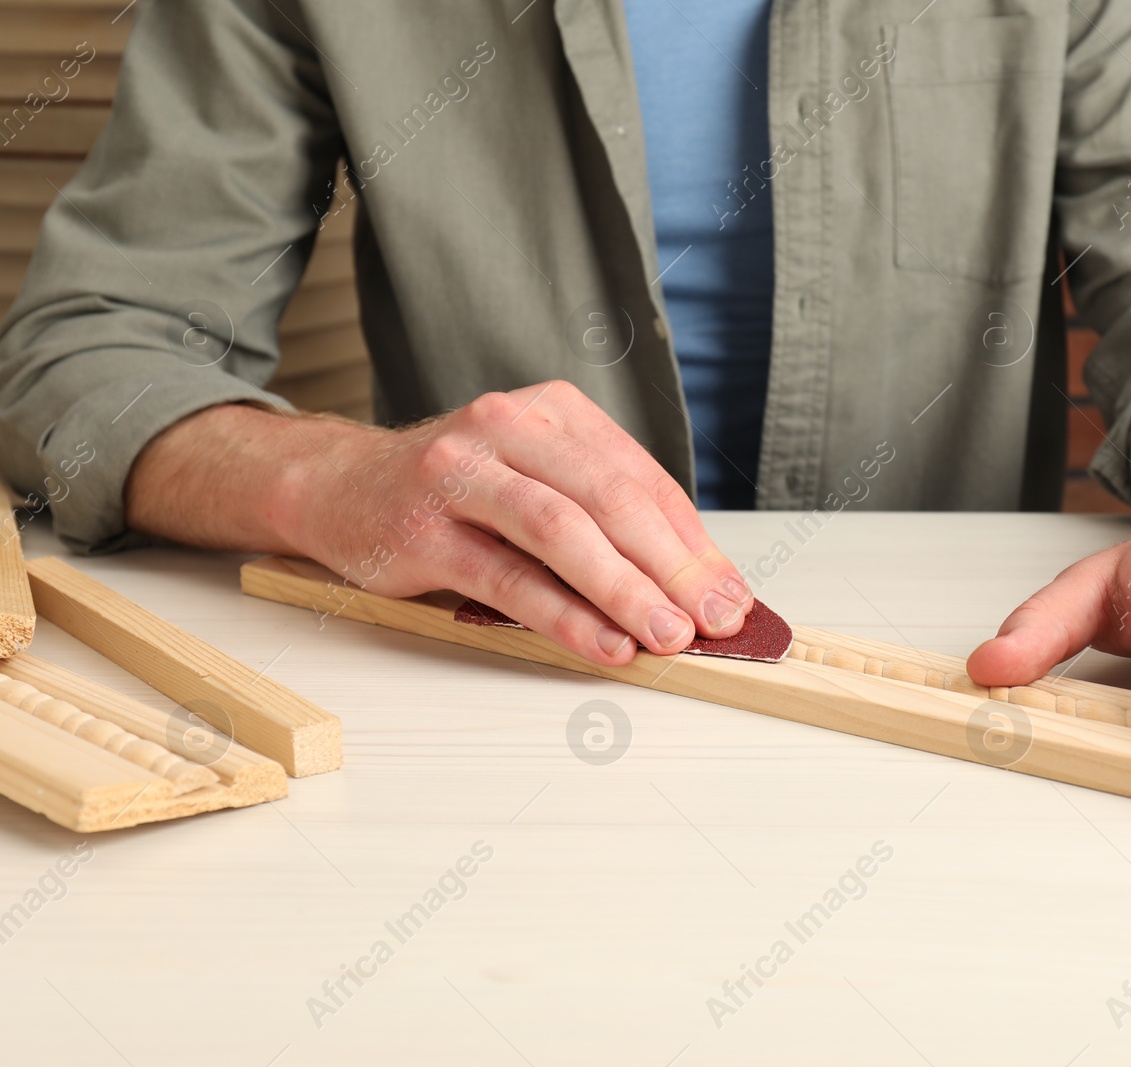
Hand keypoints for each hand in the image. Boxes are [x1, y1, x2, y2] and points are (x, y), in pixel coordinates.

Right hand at [130, 382, 752, 664]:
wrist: (338, 486)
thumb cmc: (458, 494)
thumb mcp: (536, 480)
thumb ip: (606, 519)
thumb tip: (697, 586)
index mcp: (552, 411)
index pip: (642, 478)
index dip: (695, 542)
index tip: (734, 596)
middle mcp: (507, 426)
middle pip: (611, 496)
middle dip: (674, 564)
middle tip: (716, 618)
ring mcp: (459, 473)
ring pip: (561, 530)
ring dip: (624, 589)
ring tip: (668, 636)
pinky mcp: (421, 529)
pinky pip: (506, 577)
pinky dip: (562, 614)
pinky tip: (602, 645)